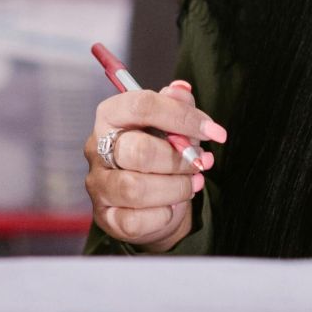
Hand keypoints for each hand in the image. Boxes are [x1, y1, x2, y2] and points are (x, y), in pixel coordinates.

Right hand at [84, 80, 223, 251]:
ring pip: (136, 188)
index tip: (214, 132)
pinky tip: (172, 206)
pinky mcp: (106, 217)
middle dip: (179, 160)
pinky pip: (135, 220)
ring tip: (192, 184)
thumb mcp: (171, 125)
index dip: (182, 117)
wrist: (151, 200)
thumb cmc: (160, 154)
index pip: (141, 106)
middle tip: (199, 163)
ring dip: (175, 188)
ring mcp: (99, 184)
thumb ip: (176, 105)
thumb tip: (181, 91)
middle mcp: (98, 147)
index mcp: (111, 116)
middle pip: (137, 150)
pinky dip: (163, 215)